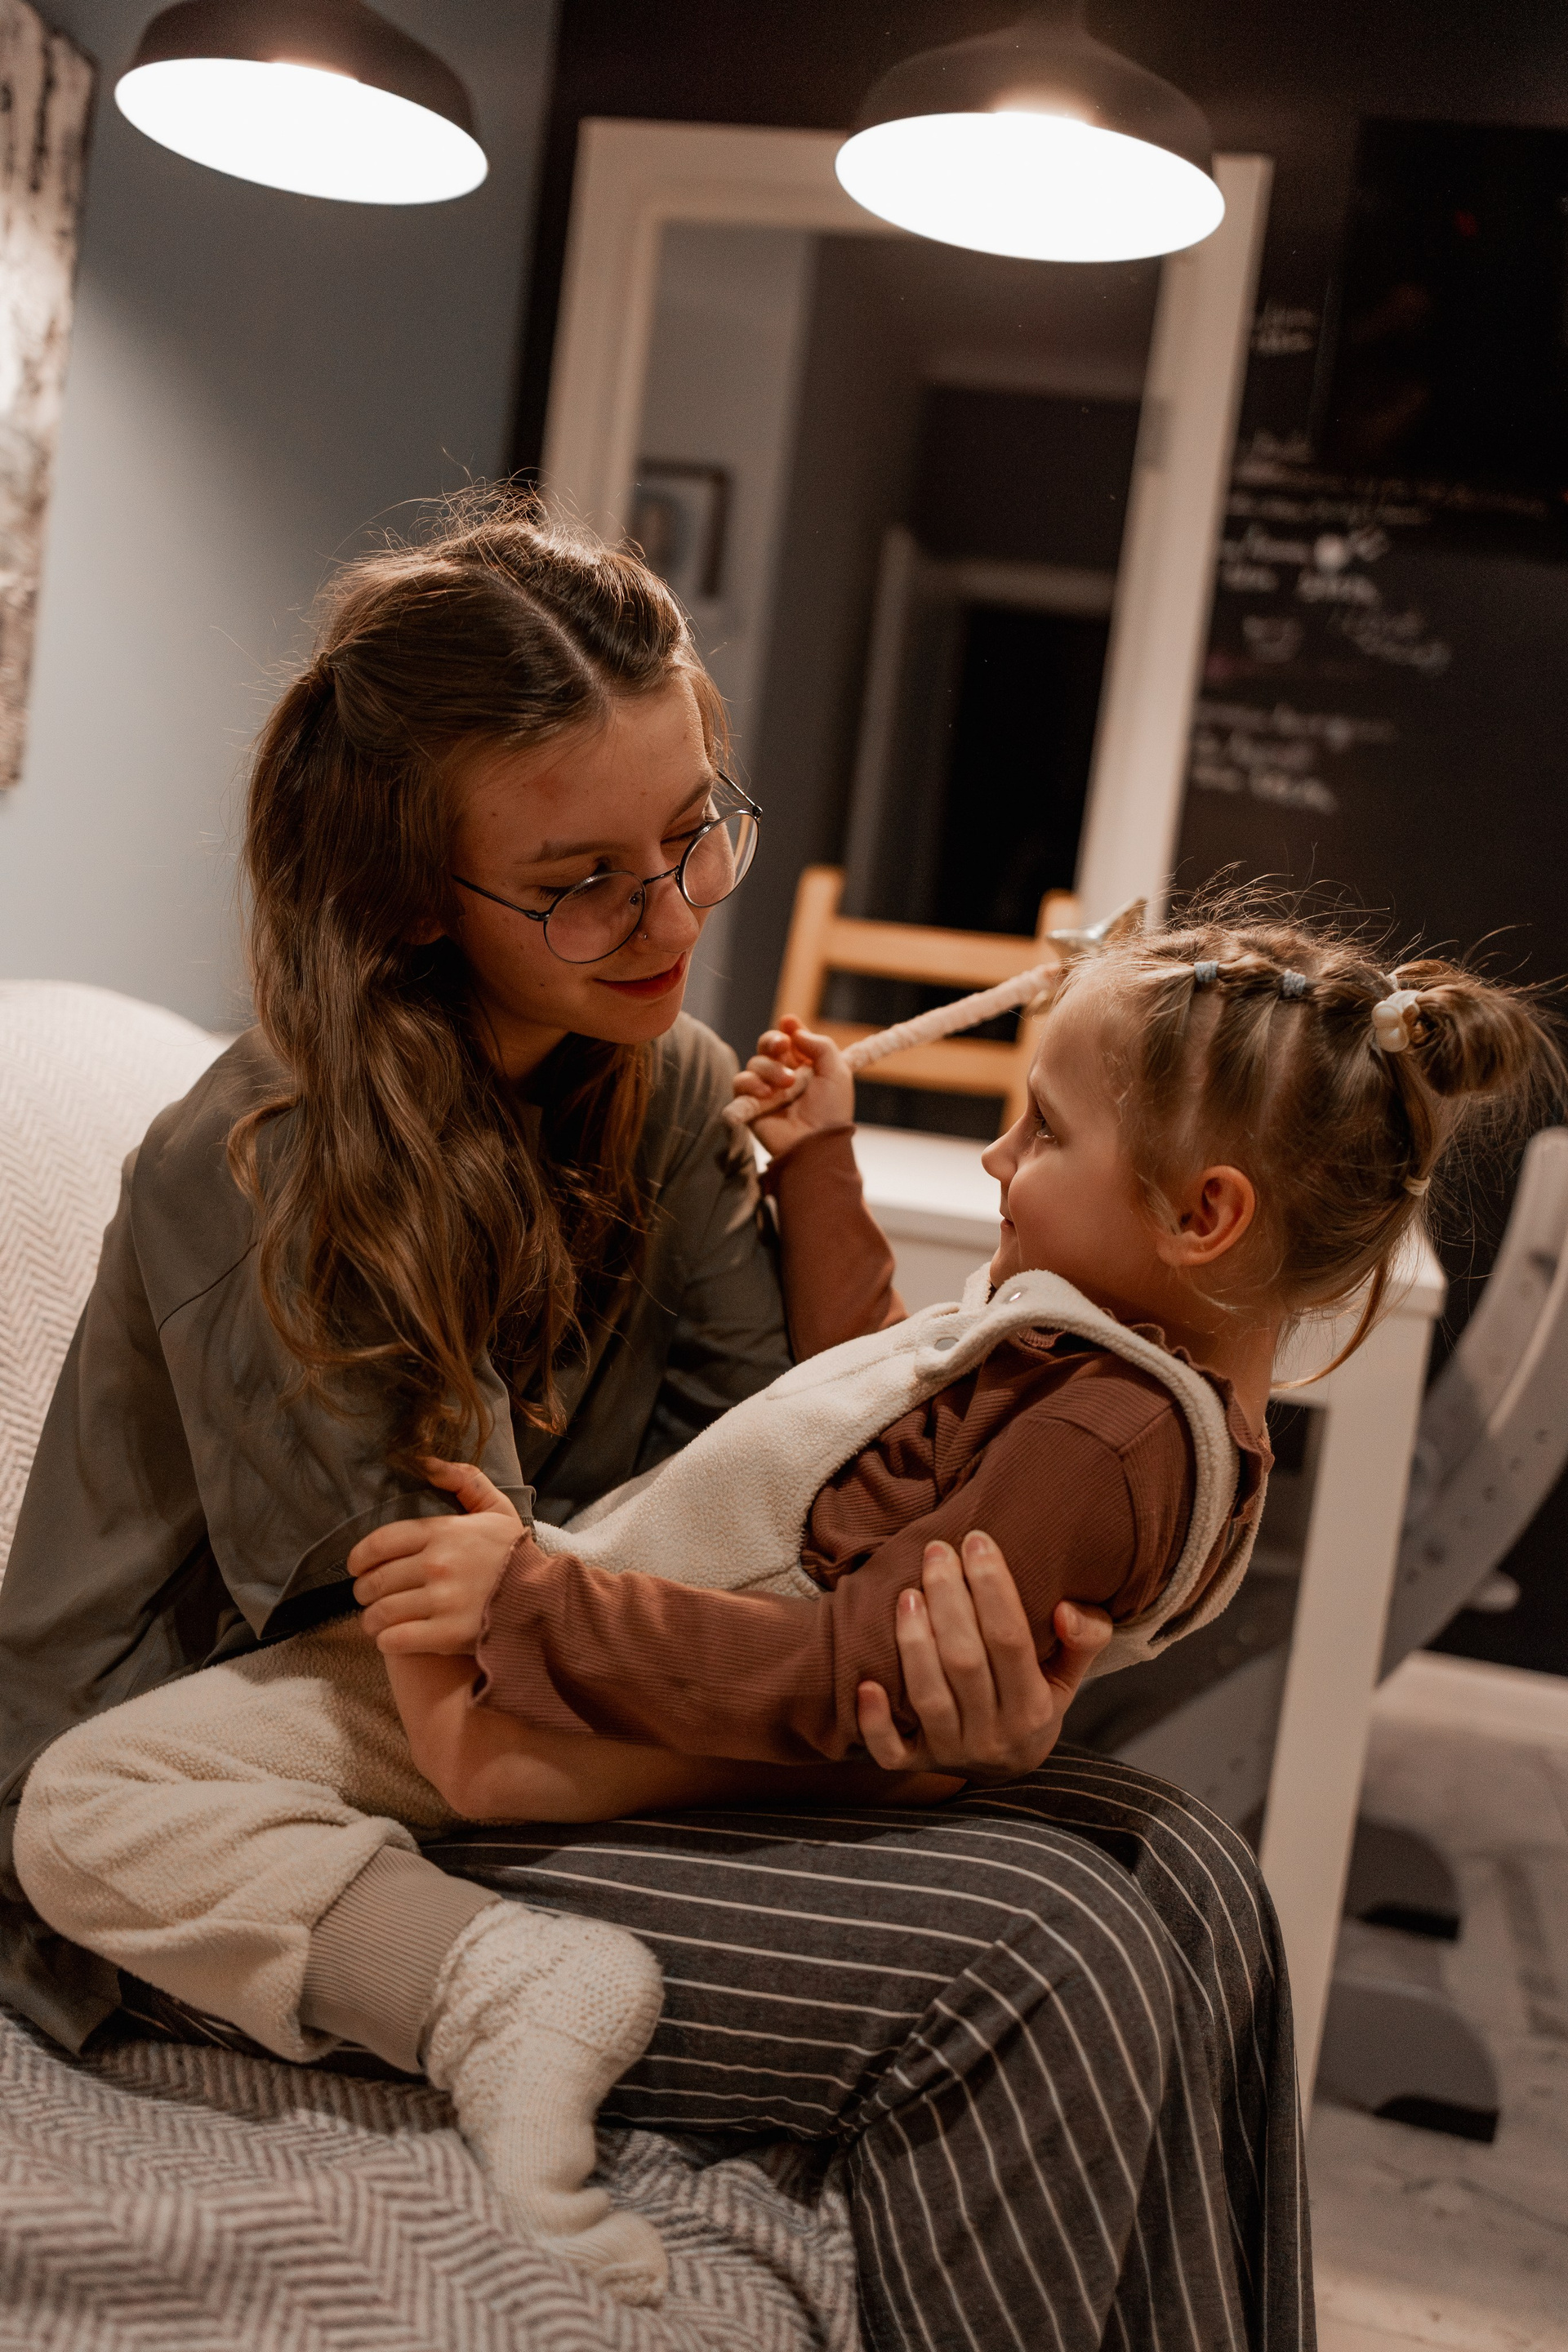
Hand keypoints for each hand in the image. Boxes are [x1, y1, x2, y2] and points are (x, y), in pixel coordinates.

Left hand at [351, 1458, 523, 1654]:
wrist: (548, 1602)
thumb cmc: (516, 1557)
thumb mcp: (497, 1509)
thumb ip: (464, 1480)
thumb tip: (426, 1461)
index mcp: (444, 1533)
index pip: (381, 1542)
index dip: (359, 1557)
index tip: (356, 1567)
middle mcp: (437, 1565)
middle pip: (375, 1580)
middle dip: (364, 1591)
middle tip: (369, 1597)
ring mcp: (441, 1601)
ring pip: (380, 1612)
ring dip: (371, 1620)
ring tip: (377, 1622)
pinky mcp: (445, 1635)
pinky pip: (394, 1639)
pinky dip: (386, 1640)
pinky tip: (391, 1639)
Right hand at [732, 1016, 854, 1160]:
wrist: (817, 1143)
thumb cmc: (831, 1111)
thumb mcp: (837, 1072)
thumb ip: (821, 1046)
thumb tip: (795, 1030)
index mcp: (805, 1066)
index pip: (791, 1039)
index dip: (788, 1029)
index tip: (789, 1022)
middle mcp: (783, 1075)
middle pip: (767, 1045)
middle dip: (772, 1040)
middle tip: (782, 1046)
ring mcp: (766, 1089)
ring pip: (755, 1062)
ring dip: (769, 1069)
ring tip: (786, 1085)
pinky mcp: (751, 1105)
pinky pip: (739, 1083)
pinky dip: (750, 1084)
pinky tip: (766, 1093)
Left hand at [855, 1532, 1111, 1782]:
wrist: (1006, 1770)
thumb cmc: (1035, 1702)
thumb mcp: (1068, 1675)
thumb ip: (1084, 1639)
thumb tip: (1066, 1610)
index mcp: (1035, 1709)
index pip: (1011, 1640)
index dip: (993, 1588)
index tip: (977, 1540)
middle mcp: (993, 1735)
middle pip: (965, 1662)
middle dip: (949, 1601)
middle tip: (935, 1551)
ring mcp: (951, 1753)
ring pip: (928, 1697)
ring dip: (914, 1644)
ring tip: (907, 1593)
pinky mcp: (916, 1765)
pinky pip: (891, 1752)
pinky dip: (875, 1722)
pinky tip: (866, 1684)